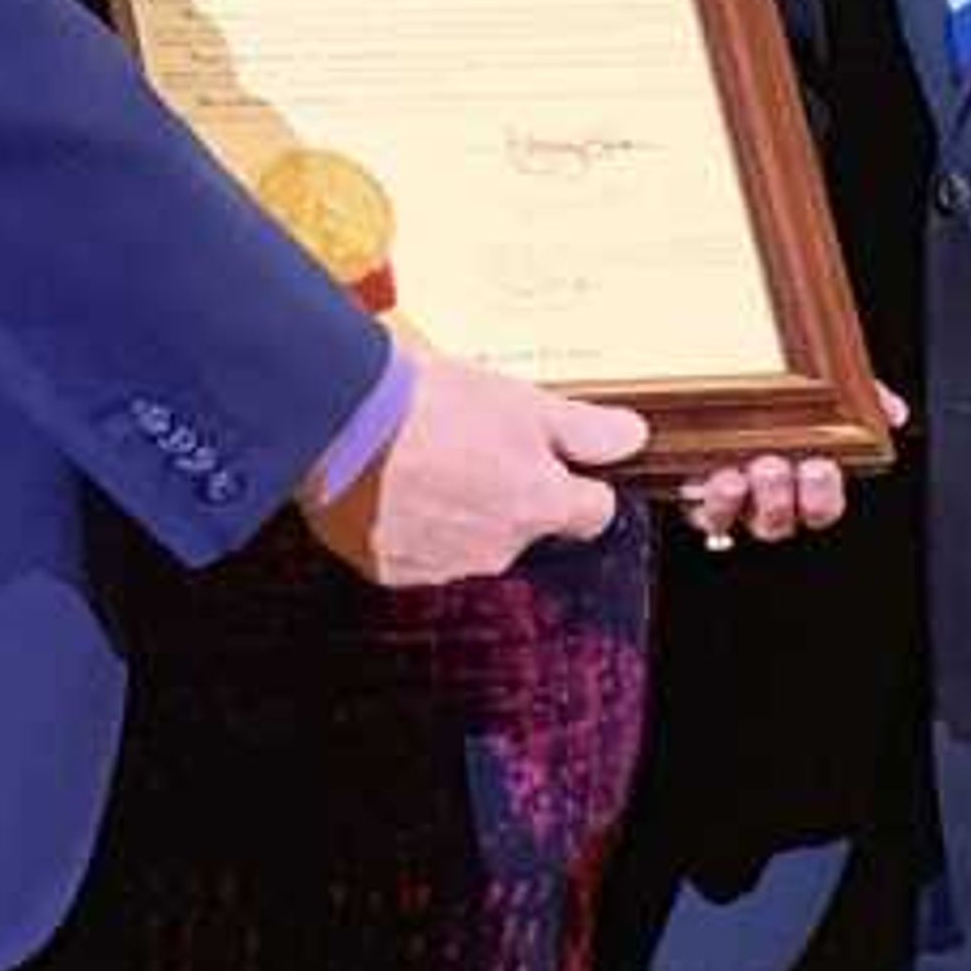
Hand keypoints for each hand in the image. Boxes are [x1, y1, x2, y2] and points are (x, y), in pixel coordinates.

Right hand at [298, 343, 645, 586]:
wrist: (337, 421)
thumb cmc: (431, 403)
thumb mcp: (522, 400)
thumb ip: (584, 429)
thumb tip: (633, 438)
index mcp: (538, 506)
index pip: (594, 512)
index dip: (578, 481)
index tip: (552, 457)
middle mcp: (499, 550)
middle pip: (525, 526)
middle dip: (507, 493)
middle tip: (469, 442)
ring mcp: (442, 566)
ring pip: (469, 541)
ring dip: (456, 510)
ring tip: (420, 457)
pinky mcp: (389, 570)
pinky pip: (414, 553)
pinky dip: (408, 525)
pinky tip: (387, 483)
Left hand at [678, 384, 907, 557]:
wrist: (719, 372)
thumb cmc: (782, 391)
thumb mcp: (829, 386)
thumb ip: (864, 396)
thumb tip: (891, 411)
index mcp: (806, 480)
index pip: (823, 506)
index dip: (822, 495)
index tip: (820, 465)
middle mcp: (770, 497)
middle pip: (780, 521)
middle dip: (780, 499)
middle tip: (774, 466)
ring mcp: (732, 500)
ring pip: (736, 520)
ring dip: (737, 501)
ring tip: (734, 473)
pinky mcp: (695, 495)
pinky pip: (701, 513)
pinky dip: (708, 500)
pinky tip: (707, 476)